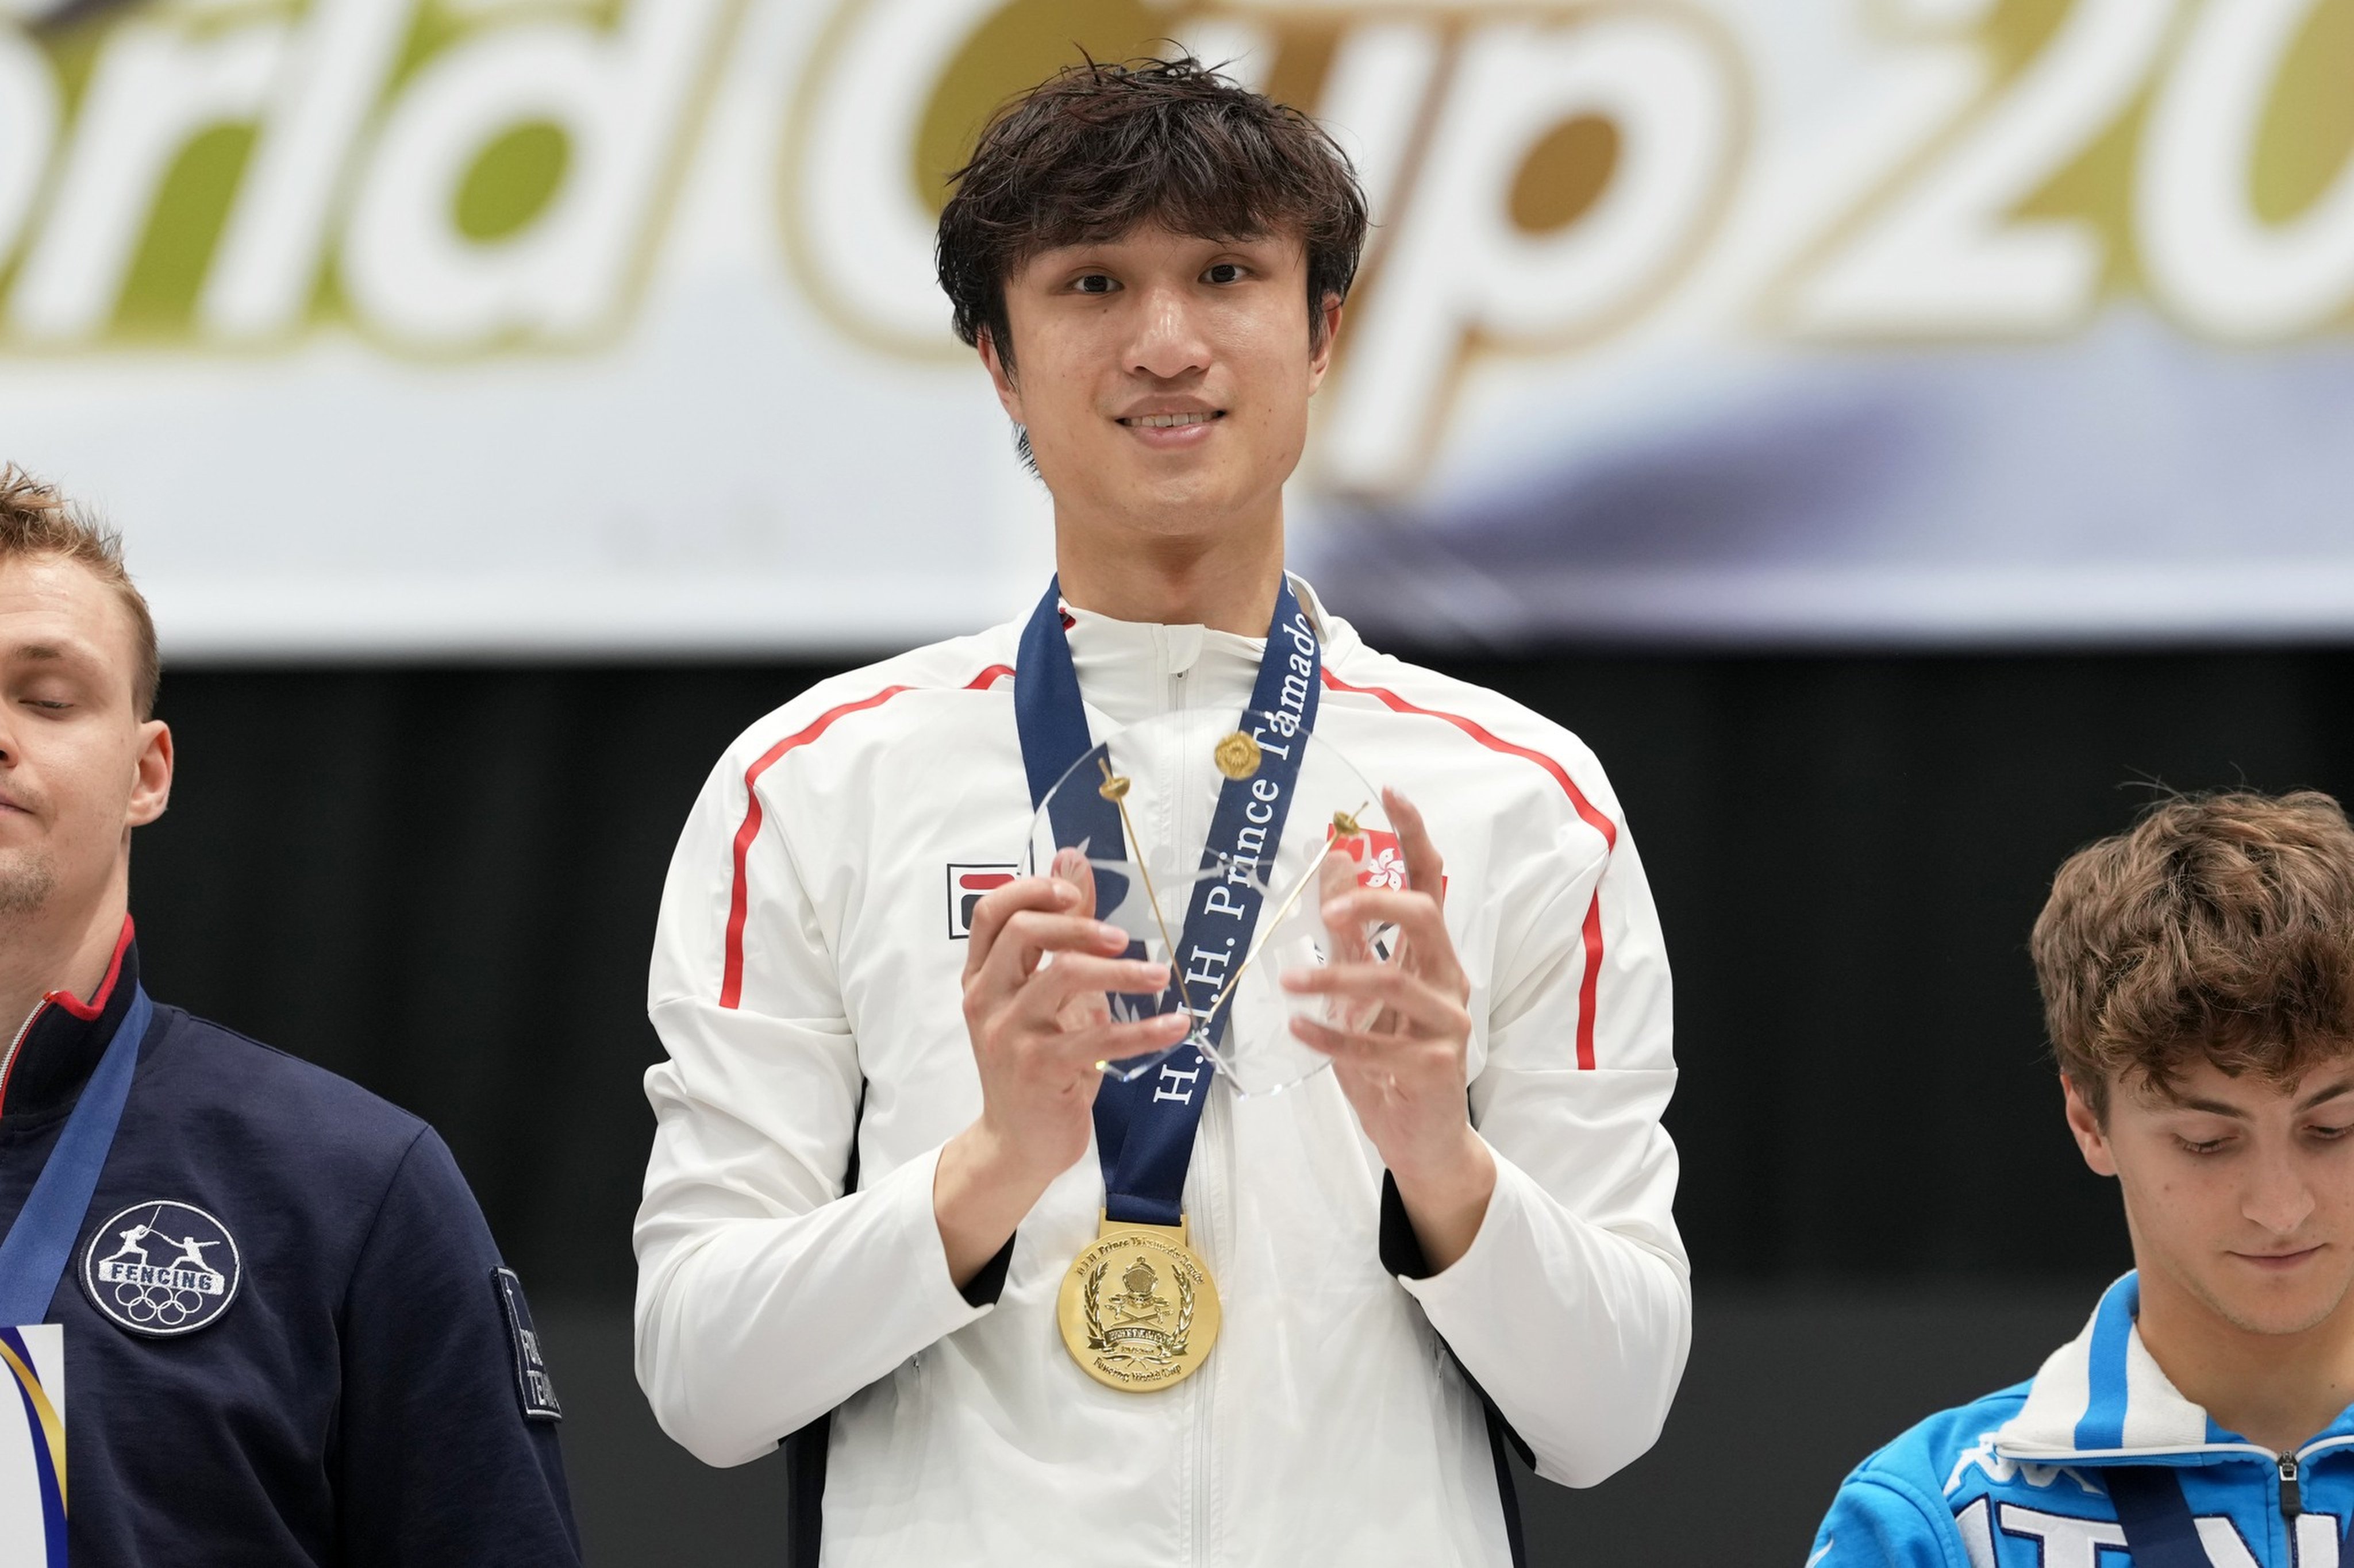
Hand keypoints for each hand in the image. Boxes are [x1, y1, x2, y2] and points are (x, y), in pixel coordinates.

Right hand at [933, 850, 1190, 1285]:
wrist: (1018, 1143)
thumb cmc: (1036, 1062)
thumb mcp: (1044, 993)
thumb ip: (1060, 931)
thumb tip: (1072, 860)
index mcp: (981, 977)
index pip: (992, 913)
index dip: (1032, 891)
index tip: (1074, 892)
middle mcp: (986, 1001)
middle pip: (1024, 934)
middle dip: (1079, 925)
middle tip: (1123, 938)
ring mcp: (1008, 1035)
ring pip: (1063, 977)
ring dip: (1121, 973)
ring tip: (1158, 977)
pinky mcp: (1040, 1070)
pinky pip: (1098, 1038)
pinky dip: (1145, 1030)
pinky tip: (1175, 1025)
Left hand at [1282, 789, 1494, 1270]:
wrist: (1420, 1137)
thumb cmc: (1390, 1058)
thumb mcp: (1362, 990)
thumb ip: (1353, 932)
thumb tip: (1340, 863)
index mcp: (1432, 954)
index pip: (1432, 881)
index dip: (1415, 836)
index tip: (1390, 795)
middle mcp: (1449, 979)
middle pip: (1425, 915)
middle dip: (1376, 903)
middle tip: (1327, 914)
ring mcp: (1449, 1022)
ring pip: (1396, 978)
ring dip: (1334, 977)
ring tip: (1287, 983)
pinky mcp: (1436, 1065)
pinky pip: (1378, 1042)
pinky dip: (1333, 1034)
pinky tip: (1298, 1029)